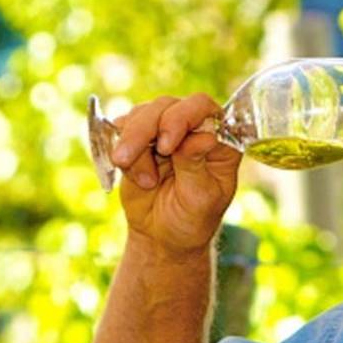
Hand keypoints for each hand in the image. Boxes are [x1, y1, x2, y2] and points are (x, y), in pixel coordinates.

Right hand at [110, 93, 241, 255]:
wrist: (164, 236)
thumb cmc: (192, 219)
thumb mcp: (201, 199)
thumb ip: (196, 166)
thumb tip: (202, 137)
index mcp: (220, 139)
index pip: (203, 108)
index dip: (182, 118)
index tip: (167, 146)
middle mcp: (194, 127)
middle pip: (166, 106)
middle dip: (145, 131)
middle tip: (129, 159)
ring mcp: (165, 130)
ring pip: (141, 115)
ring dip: (133, 146)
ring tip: (145, 182)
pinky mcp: (139, 138)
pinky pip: (122, 130)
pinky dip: (122, 152)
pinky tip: (135, 178)